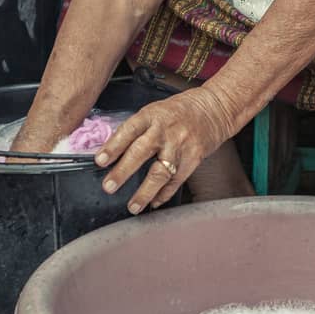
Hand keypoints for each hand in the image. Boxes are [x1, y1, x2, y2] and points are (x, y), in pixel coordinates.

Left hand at [96, 87, 235, 213]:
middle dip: (123, 171)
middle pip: (141, 152)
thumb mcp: (155, 111)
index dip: (113, 146)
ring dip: (145, 191)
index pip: (128, 131)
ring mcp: (180, 145)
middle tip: (109, 186)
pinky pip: (176, 180)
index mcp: (152, 115)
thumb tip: (112, 151)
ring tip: (133, 206)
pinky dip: (165, 194)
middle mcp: (165, 130)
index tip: (100, 161)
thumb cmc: (180, 110)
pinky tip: (154, 202)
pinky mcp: (193, 158)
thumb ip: (137, 129)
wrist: (215, 108)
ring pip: (160, 172)